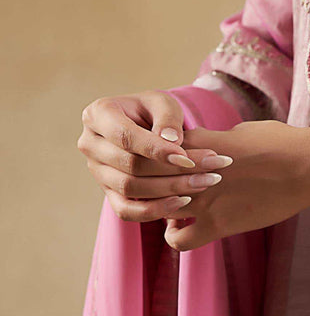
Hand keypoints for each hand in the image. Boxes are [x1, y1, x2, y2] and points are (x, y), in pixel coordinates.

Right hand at [78, 90, 234, 221]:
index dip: (157, 150)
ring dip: (170, 189)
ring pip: (130, 188)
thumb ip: (167, 118)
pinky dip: (155, 210)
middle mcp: (90, 144)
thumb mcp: (162, 103)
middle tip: (212, 170)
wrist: (144, 126)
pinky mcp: (108, 193)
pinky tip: (183, 202)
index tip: (190, 158)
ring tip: (205, 182)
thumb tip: (173, 142)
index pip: (125, 137)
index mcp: (98, 115)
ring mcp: (97, 172)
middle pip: (131, 165)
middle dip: (174, 170)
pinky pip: (126, 211)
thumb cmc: (153, 111)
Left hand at [163, 118, 309, 250]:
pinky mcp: (218, 225)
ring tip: (172, 209)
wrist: (308, 168)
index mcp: (198, 144)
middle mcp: (193, 171)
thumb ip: (215, 140)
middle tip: (160, 188)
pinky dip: (175, 237)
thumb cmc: (282, 143)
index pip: (154, 149)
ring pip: (158, 209)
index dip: (155, 157)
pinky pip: (179, 241)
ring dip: (160, 209)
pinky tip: (183, 229)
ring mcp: (203, 200)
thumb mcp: (241, 131)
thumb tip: (206, 145)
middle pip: (148, 178)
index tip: (165, 162)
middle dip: (150, 183)